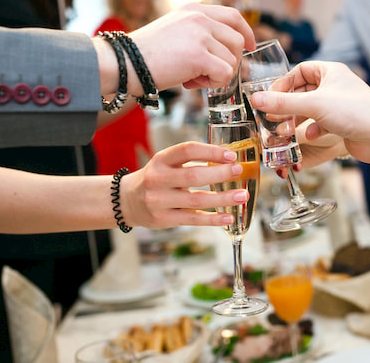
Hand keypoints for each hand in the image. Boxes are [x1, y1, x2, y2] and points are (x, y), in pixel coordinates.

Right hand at [120, 141, 250, 228]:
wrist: (127, 202)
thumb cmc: (156, 179)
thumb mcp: (166, 164)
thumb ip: (190, 162)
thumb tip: (228, 161)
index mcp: (161, 160)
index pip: (187, 150)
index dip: (211, 151)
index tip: (231, 155)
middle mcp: (158, 179)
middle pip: (194, 176)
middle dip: (220, 173)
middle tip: (239, 172)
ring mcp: (160, 201)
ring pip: (196, 200)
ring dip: (223, 198)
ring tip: (242, 196)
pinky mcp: (164, 219)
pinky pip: (193, 219)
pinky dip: (213, 219)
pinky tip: (229, 217)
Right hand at [126, 4, 255, 92]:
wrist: (124, 62)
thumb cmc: (146, 54)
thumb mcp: (175, 31)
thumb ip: (199, 34)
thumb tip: (227, 51)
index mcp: (195, 9)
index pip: (233, 16)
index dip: (246, 33)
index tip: (249, 47)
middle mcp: (200, 17)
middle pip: (237, 41)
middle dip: (229, 61)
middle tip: (206, 73)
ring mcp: (200, 35)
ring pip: (232, 60)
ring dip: (216, 75)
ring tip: (192, 77)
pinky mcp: (199, 55)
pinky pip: (224, 74)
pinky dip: (212, 83)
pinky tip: (192, 83)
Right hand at [248, 61, 369, 164]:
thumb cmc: (355, 112)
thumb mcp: (313, 104)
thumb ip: (283, 103)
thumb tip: (256, 99)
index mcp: (331, 71)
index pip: (300, 70)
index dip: (284, 83)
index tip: (270, 97)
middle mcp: (335, 85)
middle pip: (303, 91)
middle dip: (288, 105)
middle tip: (274, 116)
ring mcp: (339, 104)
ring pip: (310, 109)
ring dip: (297, 119)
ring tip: (286, 130)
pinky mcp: (342, 121)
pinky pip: (320, 122)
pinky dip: (312, 129)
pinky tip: (310, 136)